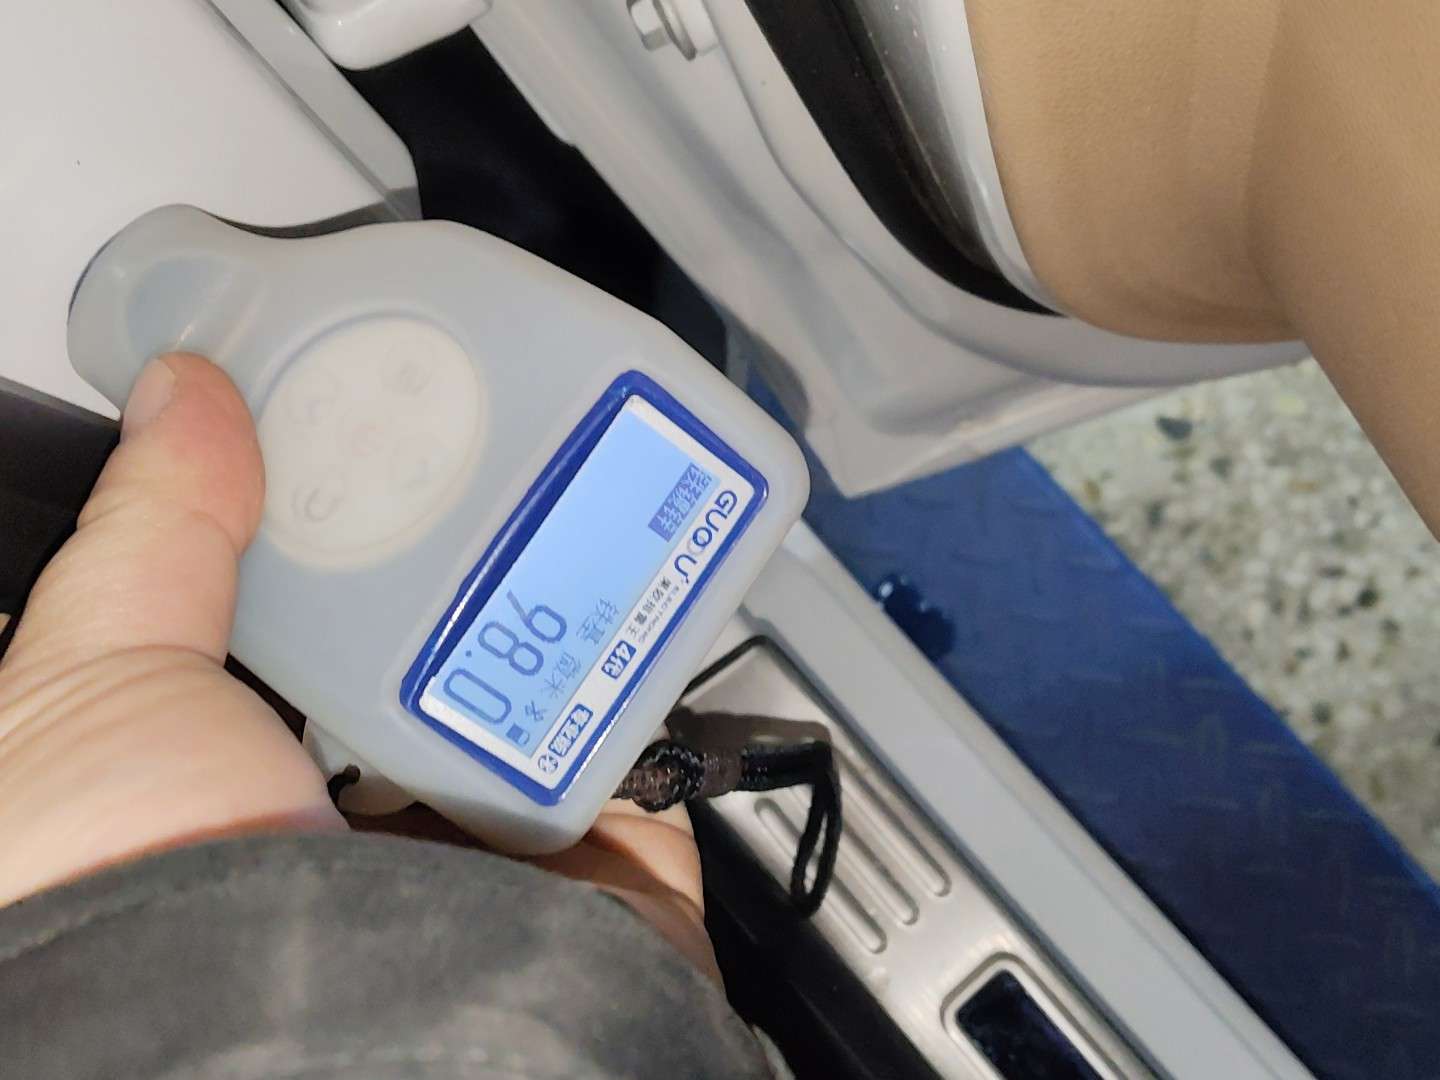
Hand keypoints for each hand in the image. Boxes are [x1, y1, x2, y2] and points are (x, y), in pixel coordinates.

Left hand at [0, 353, 715, 976]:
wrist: (314, 1052)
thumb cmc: (142, 903)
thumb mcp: (93, 682)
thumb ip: (150, 535)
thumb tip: (180, 393)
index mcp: (228, 768)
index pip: (290, 611)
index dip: (324, 514)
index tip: (365, 429)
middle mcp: (354, 812)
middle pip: (428, 642)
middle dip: (458, 551)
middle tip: (486, 451)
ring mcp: (478, 848)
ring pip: (537, 688)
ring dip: (558, 602)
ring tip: (569, 494)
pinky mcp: (587, 869)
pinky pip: (636, 750)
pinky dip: (643, 671)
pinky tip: (634, 585)